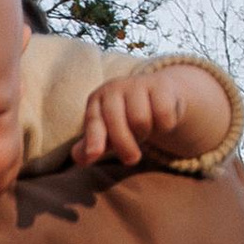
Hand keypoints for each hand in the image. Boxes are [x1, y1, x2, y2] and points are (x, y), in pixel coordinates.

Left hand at [74, 60, 234, 170]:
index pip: (93, 121)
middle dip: (125, 146)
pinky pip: (163, 115)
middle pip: (118, 125)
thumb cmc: (126, 117)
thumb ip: (90, 146)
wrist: (159, 94)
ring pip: (141, 121)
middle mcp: (114, 88)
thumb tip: (79, 158)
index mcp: (96, 100)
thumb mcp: (106, 132)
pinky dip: (164, 126)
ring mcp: (137, 84)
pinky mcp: (160, 85)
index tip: (93, 155)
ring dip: (145, 134)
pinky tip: (161, 120)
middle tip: (132, 159)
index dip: (93, 139)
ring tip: (144, 131)